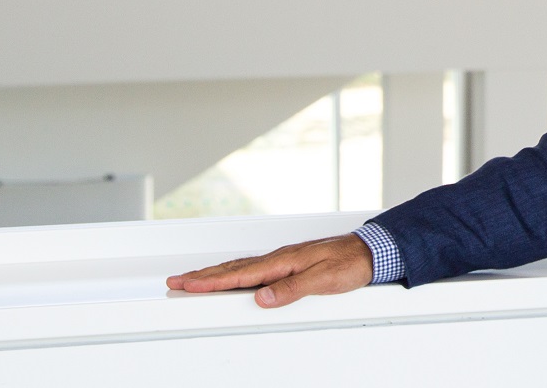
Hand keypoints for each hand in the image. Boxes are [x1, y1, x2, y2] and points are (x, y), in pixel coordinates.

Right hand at [166, 233, 374, 307]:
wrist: (371, 250)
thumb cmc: (350, 263)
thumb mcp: (324, 280)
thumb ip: (292, 289)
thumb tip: (262, 297)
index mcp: (283, 261)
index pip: (240, 274)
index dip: (210, 281)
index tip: (186, 284)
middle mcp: (280, 258)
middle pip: (233, 268)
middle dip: (202, 276)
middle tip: (175, 281)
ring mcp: (283, 260)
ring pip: (241, 267)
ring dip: (215, 274)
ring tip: (193, 280)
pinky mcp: (290, 263)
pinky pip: (254, 268)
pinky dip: (235, 272)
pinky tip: (231, 276)